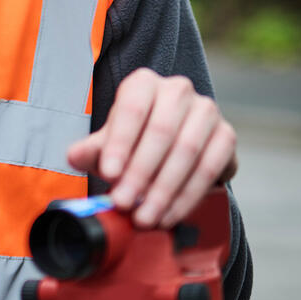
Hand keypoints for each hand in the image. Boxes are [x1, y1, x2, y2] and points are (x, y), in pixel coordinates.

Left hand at [67, 68, 237, 228]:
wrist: (168, 148)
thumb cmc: (132, 141)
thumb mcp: (107, 144)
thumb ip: (91, 150)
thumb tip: (75, 156)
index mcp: (143, 84)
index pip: (132, 109)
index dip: (120, 143)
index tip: (109, 174)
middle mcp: (178, 90)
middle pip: (161, 131)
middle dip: (140, 173)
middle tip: (124, 203)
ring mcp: (206, 111)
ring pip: (187, 151)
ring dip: (164, 189)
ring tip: (144, 216)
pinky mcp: (226, 135)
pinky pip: (210, 168)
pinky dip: (188, 196)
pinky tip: (169, 214)